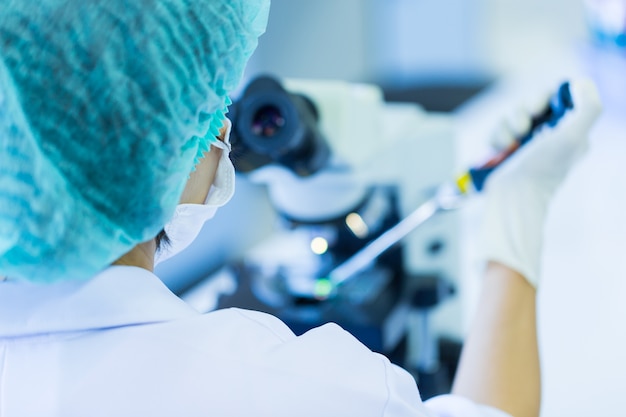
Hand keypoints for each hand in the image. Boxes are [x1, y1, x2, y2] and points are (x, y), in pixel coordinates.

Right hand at [481, 78, 602, 287]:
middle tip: (523, 128)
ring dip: (506, 127)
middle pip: (533, 103)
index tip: (539, 109)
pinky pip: (497, 130)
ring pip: (512, 115)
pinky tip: (500, 151)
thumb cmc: (542, 171)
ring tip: (510, 144)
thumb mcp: (573, 138)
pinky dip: (496, 138)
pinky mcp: (506, 150)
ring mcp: (526, 143)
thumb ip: (588, 108)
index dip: (545, 97)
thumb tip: (581, 83)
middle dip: (522, 112)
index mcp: (571, 130)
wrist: (512, 197)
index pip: (558, 97)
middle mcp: (550, 135)